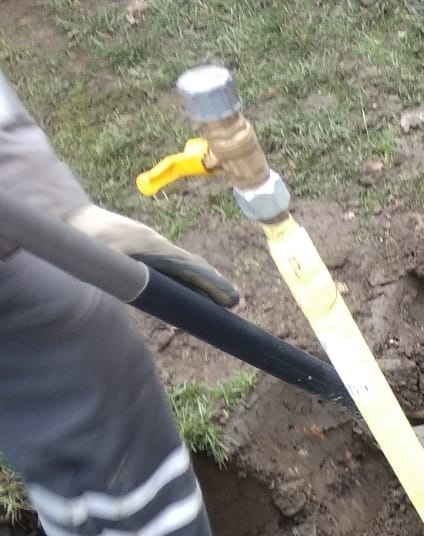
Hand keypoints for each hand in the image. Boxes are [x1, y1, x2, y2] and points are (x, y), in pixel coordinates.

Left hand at [65, 205, 239, 307]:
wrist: (63, 213)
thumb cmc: (83, 239)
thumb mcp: (104, 262)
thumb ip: (126, 280)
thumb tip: (144, 298)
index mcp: (153, 245)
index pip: (192, 266)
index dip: (213, 284)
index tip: (231, 300)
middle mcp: (155, 241)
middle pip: (192, 265)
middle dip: (212, 284)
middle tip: (230, 304)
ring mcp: (148, 241)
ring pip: (181, 263)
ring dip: (198, 280)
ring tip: (212, 300)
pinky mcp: (139, 243)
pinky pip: (168, 261)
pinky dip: (183, 275)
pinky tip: (182, 287)